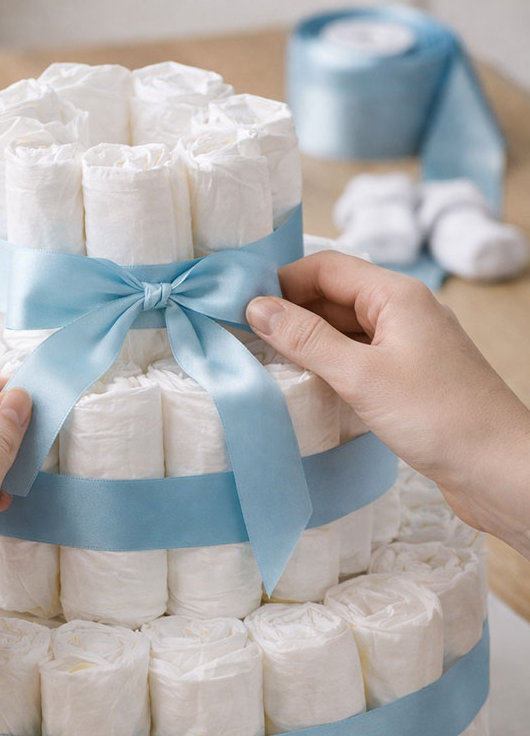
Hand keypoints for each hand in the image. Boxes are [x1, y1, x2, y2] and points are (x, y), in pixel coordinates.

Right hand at [247, 251, 529, 551]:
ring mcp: (409, 347)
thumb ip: (306, 339)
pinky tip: (306, 386)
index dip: (281, 280)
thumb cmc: (439, 417)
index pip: (327, 268)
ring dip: (307, 341)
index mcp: (397, 295)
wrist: (497, 468)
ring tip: (264, 360)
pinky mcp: (410, 380)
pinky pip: (359, 360)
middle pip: (335, 296)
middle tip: (242, 334)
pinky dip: (329, 366)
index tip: (239, 303)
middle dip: (290, 311)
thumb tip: (257, 308)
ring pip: (345, 330)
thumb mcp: (361, 375)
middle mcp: (404, 313)